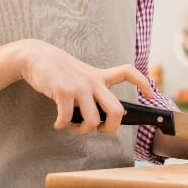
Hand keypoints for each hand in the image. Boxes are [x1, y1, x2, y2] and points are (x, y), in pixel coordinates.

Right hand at [16, 39, 153, 134]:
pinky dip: (61, 126)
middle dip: (111, 128)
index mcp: (99, 76)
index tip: (151, 93)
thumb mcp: (81, 73)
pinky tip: (57, 123)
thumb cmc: (58, 69)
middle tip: (100, 129)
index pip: (127, 72)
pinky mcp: (64, 92)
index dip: (143, 82)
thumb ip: (93, 88)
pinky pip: (67, 119)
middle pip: (116, 110)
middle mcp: (93, 81)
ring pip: (93, 121)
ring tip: (73, 127)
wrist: (36, 56)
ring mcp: (80, 87)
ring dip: (82, 130)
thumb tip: (97, 115)